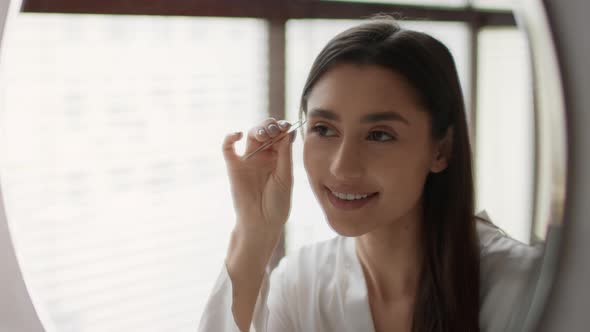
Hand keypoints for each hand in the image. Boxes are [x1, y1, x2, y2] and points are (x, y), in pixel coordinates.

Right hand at [222, 118, 295, 233]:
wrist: (262, 222)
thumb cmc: (277, 203)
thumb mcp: (285, 177)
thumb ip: (284, 155)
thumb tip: (286, 132)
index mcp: (279, 158)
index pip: (280, 135)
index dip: (282, 128)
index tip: (286, 126)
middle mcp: (263, 156)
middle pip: (265, 131)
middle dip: (270, 126)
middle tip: (274, 130)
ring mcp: (248, 160)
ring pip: (250, 135)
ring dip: (257, 130)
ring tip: (263, 135)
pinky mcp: (233, 166)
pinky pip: (228, 148)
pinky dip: (229, 137)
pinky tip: (237, 134)